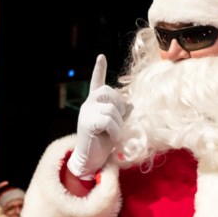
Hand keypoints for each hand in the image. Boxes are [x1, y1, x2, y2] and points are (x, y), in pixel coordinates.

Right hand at [66, 54, 129, 179]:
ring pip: (111, 109)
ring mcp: (87, 112)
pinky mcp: (87, 122)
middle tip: (119, 120)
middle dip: (119, 105)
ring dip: (118, 123)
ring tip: (113, 133)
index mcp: (95, 103)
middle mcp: (89, 104)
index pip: (97, 82)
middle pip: (109, 92)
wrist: (90, 159)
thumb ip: (121, 113)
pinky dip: (114, 130)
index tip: (101, 57)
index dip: (99, 70)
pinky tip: (111, 137)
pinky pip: (108, 120)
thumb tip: (130, 104)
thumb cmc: (103, 142)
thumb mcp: (115, 125)